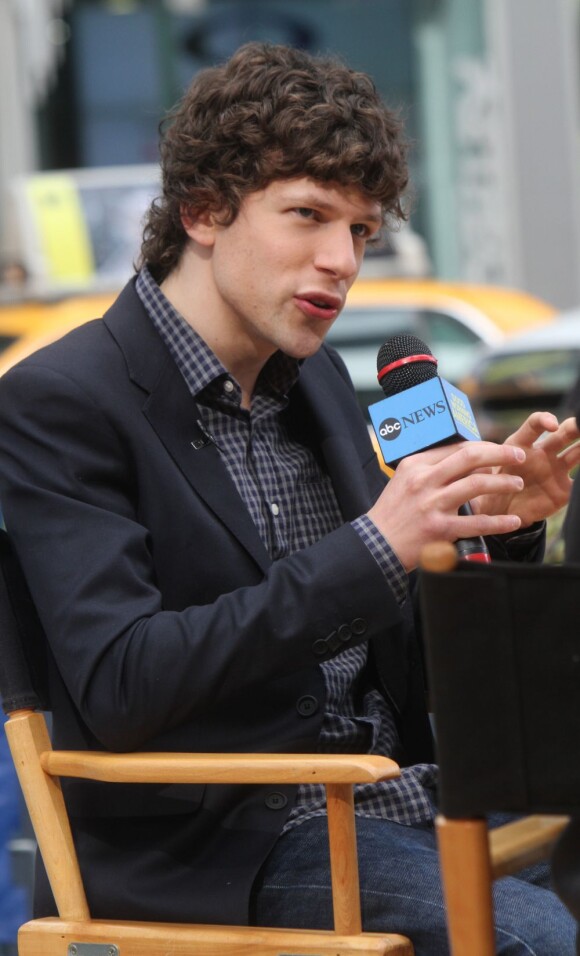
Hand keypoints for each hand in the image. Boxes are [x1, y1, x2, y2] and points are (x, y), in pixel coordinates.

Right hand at [367, 440, 527, 570]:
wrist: (377, 544)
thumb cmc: (393, 512)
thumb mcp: (405, 481)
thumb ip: (432, 469)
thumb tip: (469, 460)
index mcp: (415, 465)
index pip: (456, 447)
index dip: (484, 446)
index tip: (499, 449)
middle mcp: (424, 480)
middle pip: (470, 457)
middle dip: (501, 453)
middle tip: (519, 455)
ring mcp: (432, 504)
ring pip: (477, 484)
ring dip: (503, 482)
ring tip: (517, 483)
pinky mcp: (439, 529)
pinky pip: (476, 522)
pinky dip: (499, 522)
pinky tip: (513, 521)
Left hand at [474, 412, 579, 526]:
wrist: (497, 514)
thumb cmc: (486, 487)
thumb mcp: (477, 476)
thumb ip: (475, 468)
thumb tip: (455, 459)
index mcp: (521, 445)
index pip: (534, 425)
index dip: (544, 420)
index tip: (551, 425)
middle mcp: (542, 453)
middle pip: (562, 434)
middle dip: (574, 427)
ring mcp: (556, 470)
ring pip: (576, 453)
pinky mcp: (564, 490)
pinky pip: (579, 484)